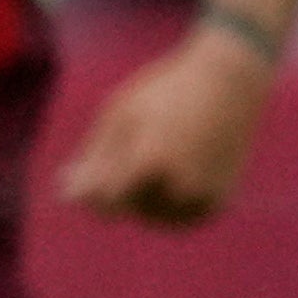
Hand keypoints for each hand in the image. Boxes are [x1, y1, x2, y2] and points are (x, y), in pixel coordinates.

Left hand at [57, 24, 273, 227]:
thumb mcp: (119, 115)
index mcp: (151, 160)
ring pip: (152, 217)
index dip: (91, 188)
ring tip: (157, 154)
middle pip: (129, 206)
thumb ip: (93, 160)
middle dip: (121, 186)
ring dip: (143, 197)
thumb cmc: (165, 91)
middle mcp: (181, 184)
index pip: (106, 200)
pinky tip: (170, 173)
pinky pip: (178, 217)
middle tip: (138, 146)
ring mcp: (204, 195)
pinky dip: (168, 203)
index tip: (90, 167)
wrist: (230, 79)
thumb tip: (67, 199)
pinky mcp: (219, 201)